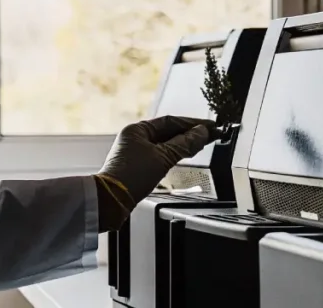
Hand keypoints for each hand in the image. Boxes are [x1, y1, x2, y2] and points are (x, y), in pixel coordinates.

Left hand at [94, 116, 217, 230]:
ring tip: (202, 144)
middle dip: (190, 133)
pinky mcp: (139, 165)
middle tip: (210, 135)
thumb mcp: (164, 157)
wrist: (112, 201)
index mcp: (137, 130)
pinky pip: (162, 154)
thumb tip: (202, 133)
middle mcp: (136, 138)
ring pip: (166, 143)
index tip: (210, 126)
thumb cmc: (131, 176)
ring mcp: (136, 152)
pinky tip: (185, 155)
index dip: (192, 123)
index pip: (171, 121)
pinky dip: (175, 154)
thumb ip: (185, 143)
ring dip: (184, 143)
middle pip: (169, 131)